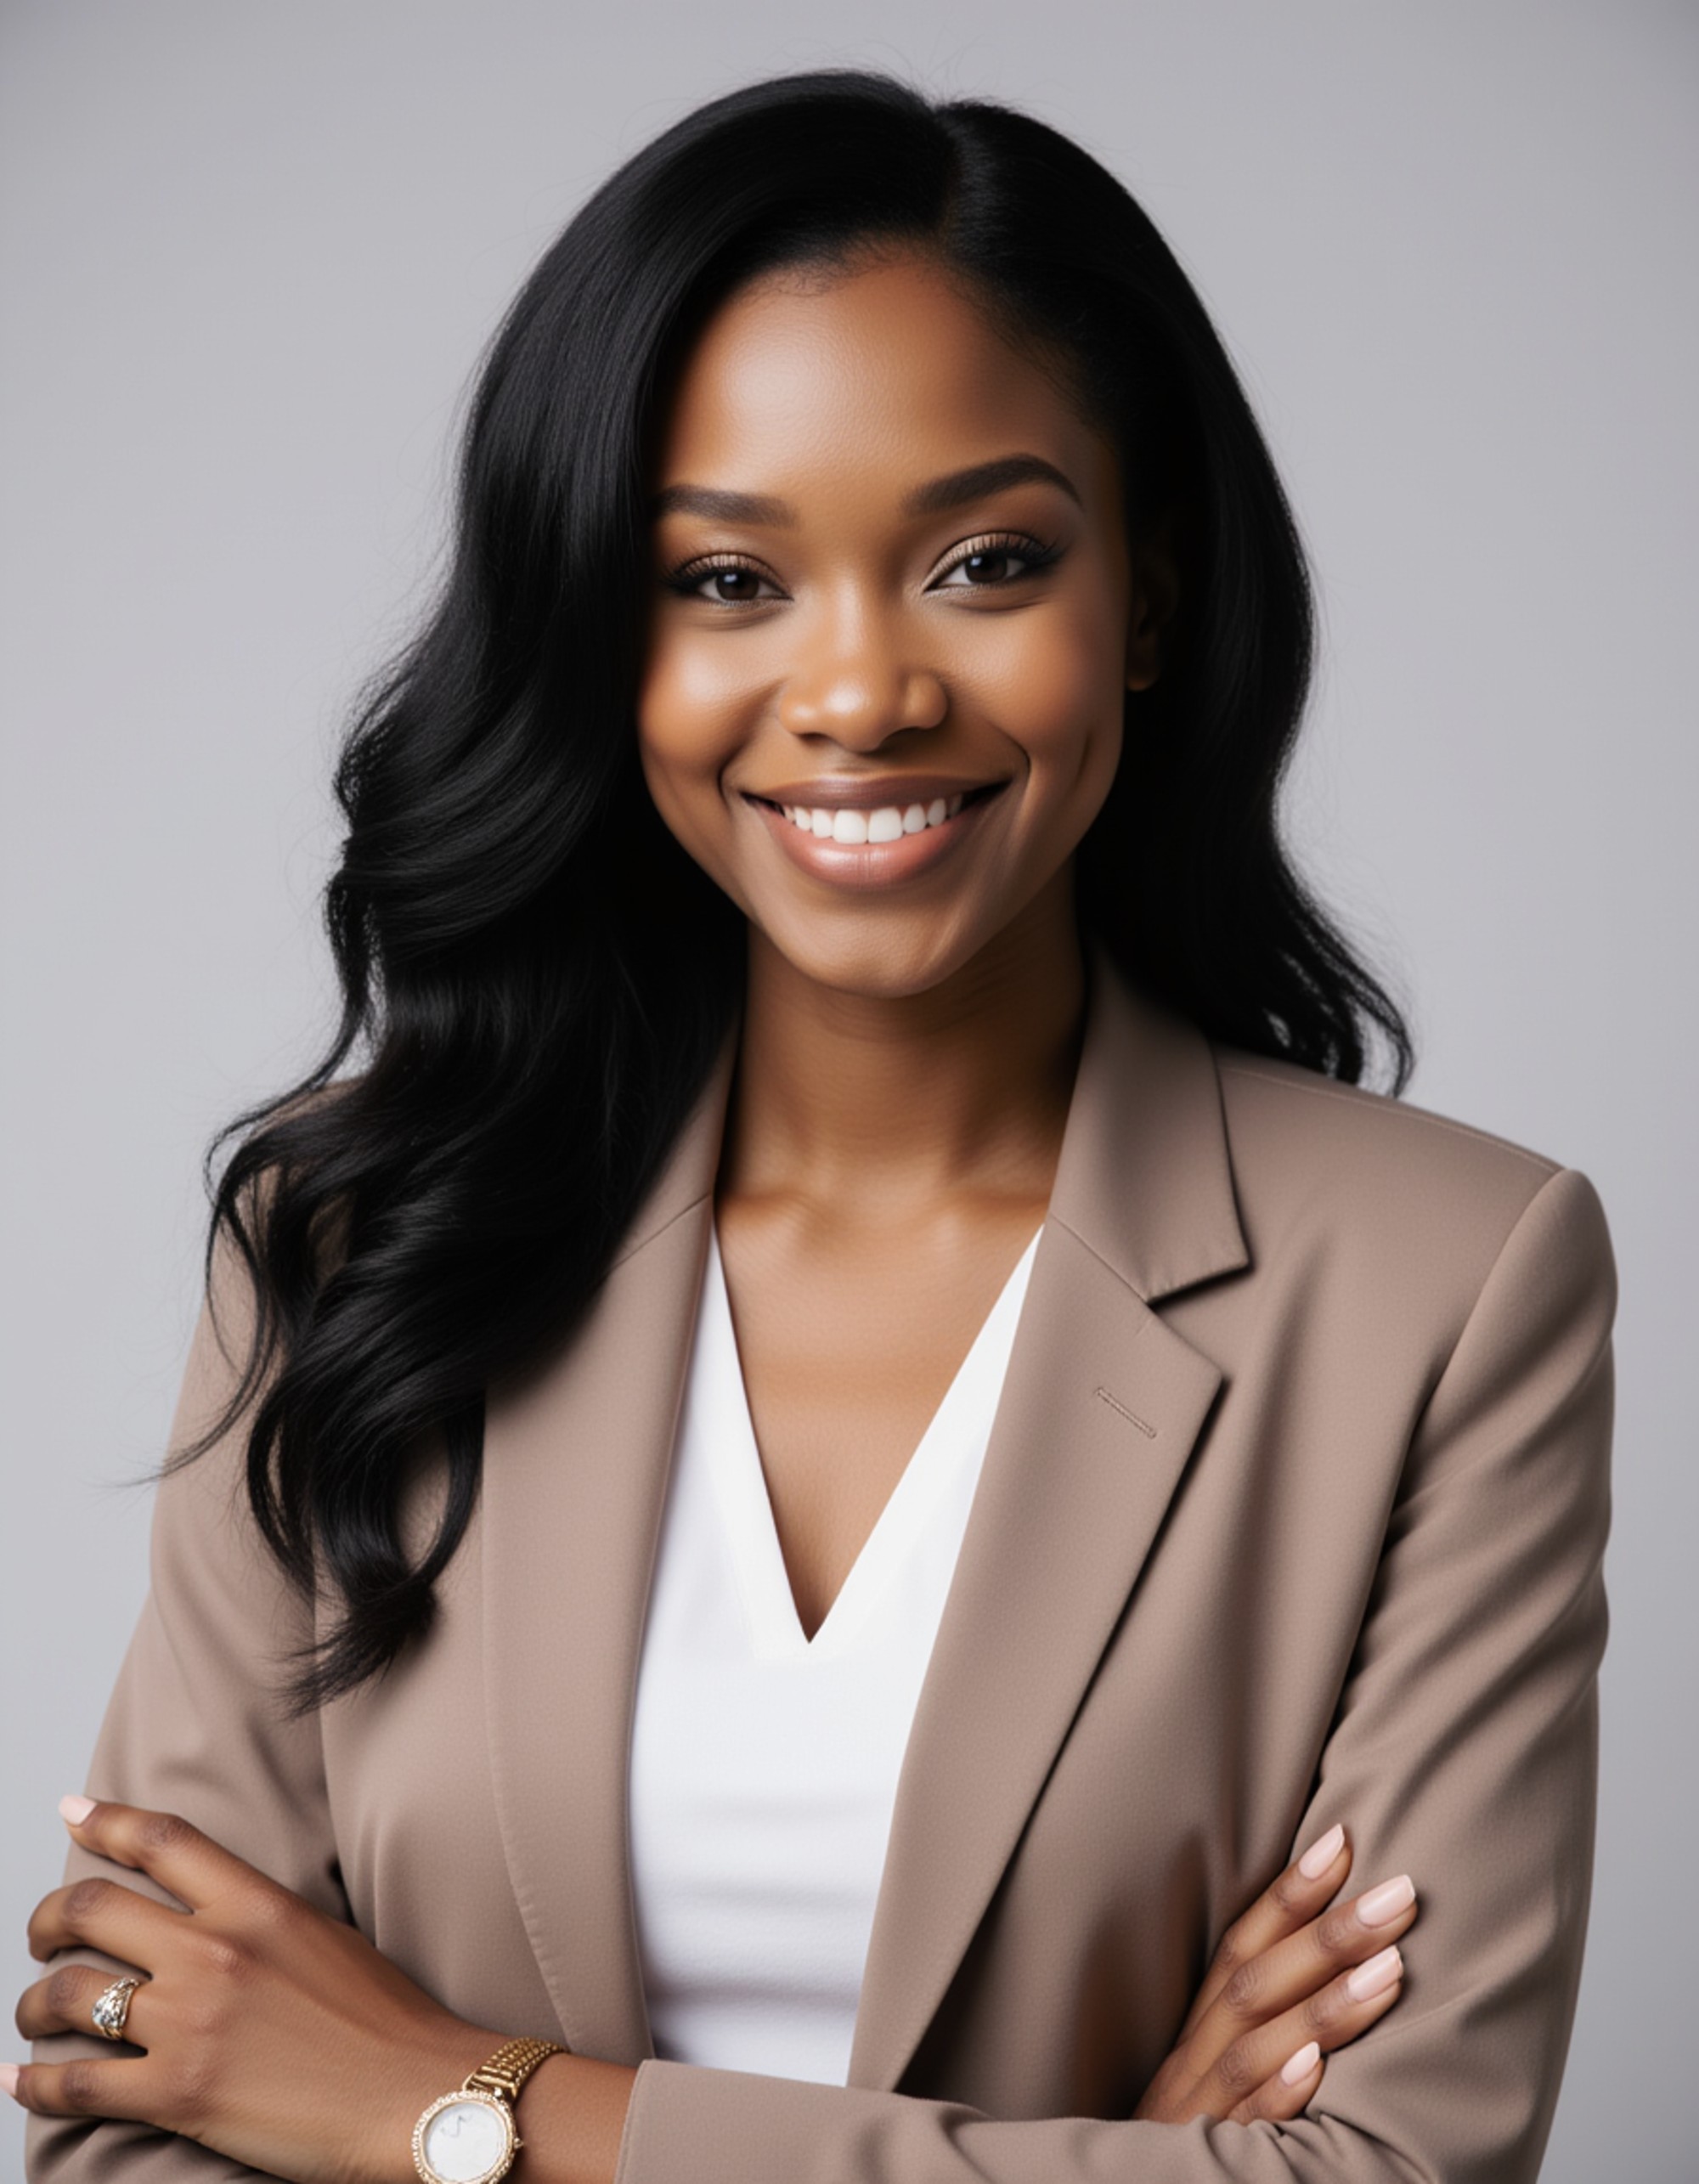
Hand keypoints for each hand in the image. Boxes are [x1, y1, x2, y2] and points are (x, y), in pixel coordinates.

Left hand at [8, 1795, 503, 2183]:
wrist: (416, 2094)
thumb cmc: (387, 2021)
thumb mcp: (325, 1936)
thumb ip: (260, 1918)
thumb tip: (212, 1916)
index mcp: (256, 1903)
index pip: (163, 1840)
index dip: (108, 1819)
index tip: (73, 1810)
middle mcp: (214, 1950)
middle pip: (93, 1908)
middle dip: (48, 1918)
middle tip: (44, 1934)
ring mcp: (189, 2021)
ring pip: (67, 1994)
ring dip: (34, 2002)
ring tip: (34, 2012)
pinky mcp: (177, 2094)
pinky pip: (74, 2082)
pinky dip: (33, 2080)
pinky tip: (20, 2077)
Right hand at [1132, 1822, 1417, 2126]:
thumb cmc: (1195, 2130)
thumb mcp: (1215, 2066)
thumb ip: (1260, 2014)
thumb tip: (1338, 1946)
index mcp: (1200, 2026)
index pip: (1242, 1942)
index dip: (1289, 1890)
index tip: (1343, 1839)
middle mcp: (1196, 2057)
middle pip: (1255, 1981)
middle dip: (1329, 1933)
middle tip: (1400, 1892)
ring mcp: (1202, 2112)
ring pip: (1256, 2046)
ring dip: (1324, 2003)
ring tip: (1391, 1967)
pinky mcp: (1212, 2162)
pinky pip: (1248, 2128)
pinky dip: (1281, 2092)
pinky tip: (1319, 2065)